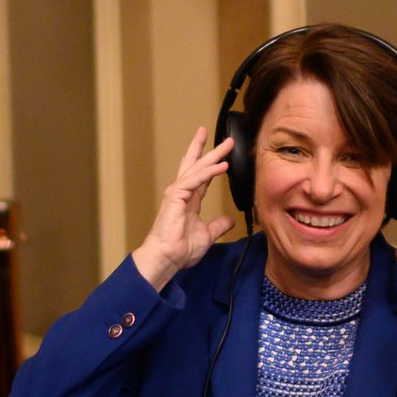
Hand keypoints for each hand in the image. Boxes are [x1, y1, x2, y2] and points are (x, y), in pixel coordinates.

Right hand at [132, 126, 235, 292]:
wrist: (167, 257)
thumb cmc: (181, 249)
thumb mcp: (207, 235)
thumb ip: (217, 225)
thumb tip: (229, 220)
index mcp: (189, 200)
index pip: (202, 177)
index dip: (212, 164)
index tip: (223, 153)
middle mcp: (183, 193)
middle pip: (197, 165)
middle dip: (210, 150)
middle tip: (225, 138)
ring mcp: (178, 192)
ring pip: (197, 168)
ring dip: (213, 155)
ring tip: (227, 144)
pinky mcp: (176, 195)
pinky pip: (195, 179)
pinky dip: (209, 172)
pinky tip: (222, 166)